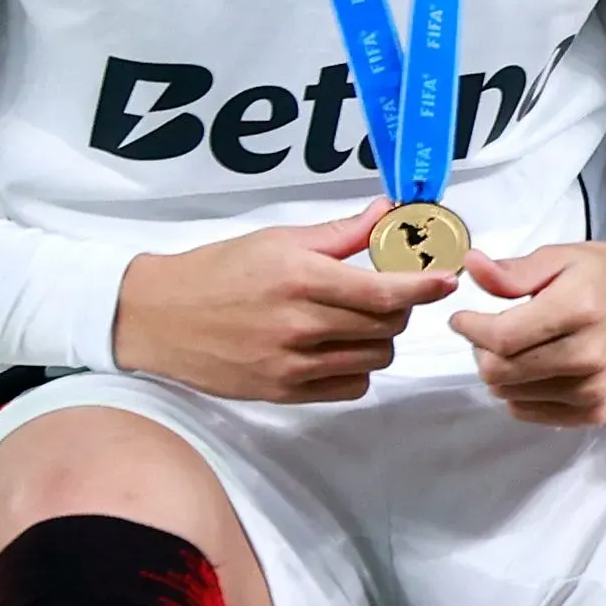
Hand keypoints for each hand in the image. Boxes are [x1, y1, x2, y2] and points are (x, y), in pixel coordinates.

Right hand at [113, 203, 458, 402]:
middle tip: (385, 290)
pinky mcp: (284, 392)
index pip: (382, 290)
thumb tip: (389, 213)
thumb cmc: (218, 271)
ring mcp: (292, 364)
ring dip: (379, 338)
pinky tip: (338, 347)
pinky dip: (356, 367)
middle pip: (386, 325)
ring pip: (375, 358)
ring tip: (356, 318)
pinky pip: (351, 386)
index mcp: (300, 279)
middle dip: (399, 306)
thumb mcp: (278, 241)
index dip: (423, 286)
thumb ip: (340, 233)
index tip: (447, 279)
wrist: (158, 317)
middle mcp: (299, 325)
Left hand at [447, 242, 605, 428]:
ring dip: (500, 373)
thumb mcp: (563, 258)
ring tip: (517, 350)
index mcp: (578, 309)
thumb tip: (471, 266)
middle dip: (481, 352)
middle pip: (500, 372)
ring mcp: (593, 389)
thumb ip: (514, 271)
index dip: (470, 329)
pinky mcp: (595, 412)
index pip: (501, 337)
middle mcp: (588, 355)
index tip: (463, 319)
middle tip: (490, 334)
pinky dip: (520, 393)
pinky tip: (534, 370)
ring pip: (509, 395)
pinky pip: (530, 413)